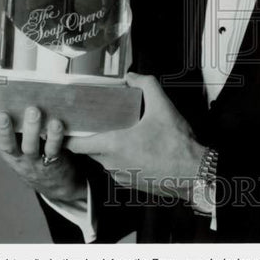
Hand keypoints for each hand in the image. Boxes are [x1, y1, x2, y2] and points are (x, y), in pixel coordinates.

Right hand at [0, 71, 85, 203]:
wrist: (51, 180)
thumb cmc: (29, 145)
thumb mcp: (13, 131)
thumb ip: (4, 105)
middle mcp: (11, 152)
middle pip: (2, 142)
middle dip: (1, 128)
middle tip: (2, 114)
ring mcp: (31, 159)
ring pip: (28, 146)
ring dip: (30, 128)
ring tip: (33, 111)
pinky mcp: (51, 162)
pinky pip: (52, 149)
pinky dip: (54, 136)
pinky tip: (56, 123)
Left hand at [66, 72, 204, 200]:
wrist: (194, 173)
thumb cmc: (177, 145)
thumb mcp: (163, 106)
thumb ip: (146, 84)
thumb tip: (132, 76)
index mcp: (114, 146)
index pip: (76, 144)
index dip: (67, 135)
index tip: (64, 126)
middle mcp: (113, 164)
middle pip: (90, 150)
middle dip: (90, 136)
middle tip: (94, 121)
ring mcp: (121, 176)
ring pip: (105, 160)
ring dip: (107, 148)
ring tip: (117, 131)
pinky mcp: (131, 183)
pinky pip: (118, 169)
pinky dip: (120, 159)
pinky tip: (135, 148)